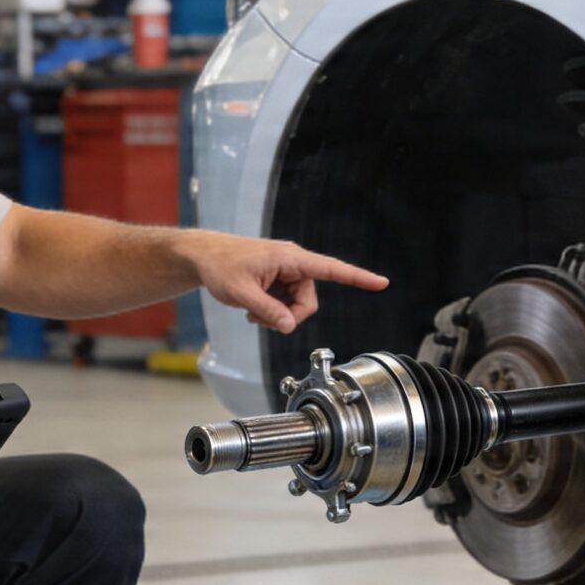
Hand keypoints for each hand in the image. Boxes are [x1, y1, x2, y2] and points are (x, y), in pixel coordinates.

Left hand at [186, 232, 389, 334]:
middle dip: (289, 316)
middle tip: (261, 318)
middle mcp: (293, 263)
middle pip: (308, 301)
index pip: (331, 269)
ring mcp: (286, 272)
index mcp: (290, 258)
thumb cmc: (220, 266)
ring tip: (253, 312)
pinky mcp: (278, 280)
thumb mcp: (241, 294)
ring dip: (278, 315)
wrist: (203, 257)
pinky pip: (286, 303)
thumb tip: (290, 327)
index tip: (381, 282)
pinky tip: (253, 309)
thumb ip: (269, 312)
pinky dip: (272, 311)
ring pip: (297, 305)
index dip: (358, 277)